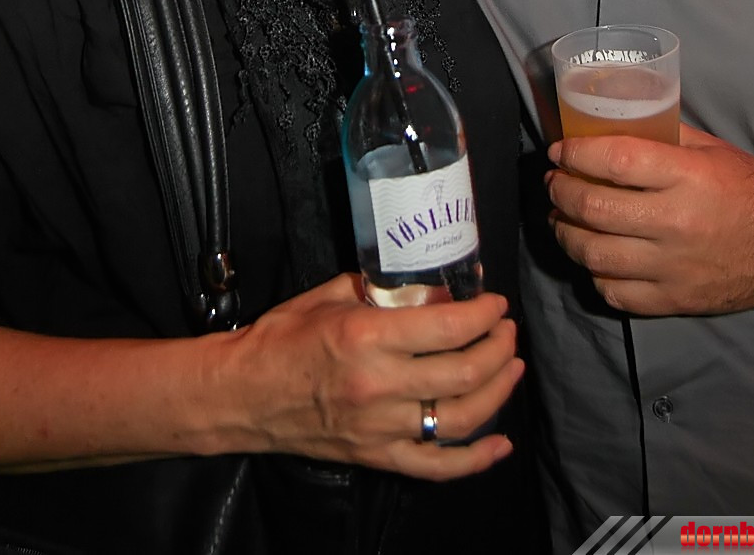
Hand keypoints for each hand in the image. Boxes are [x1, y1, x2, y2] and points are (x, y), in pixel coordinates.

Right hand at [212, 273, 521, 477]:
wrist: (242, 395)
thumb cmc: (283, 338)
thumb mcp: (331, 296)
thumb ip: (381, 291)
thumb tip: (426, 285)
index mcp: (368, 338)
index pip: (447, 328)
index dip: (484, 315)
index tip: (496, 303)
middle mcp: (379, 385)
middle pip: (463, 373)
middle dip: (498, 347)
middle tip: (507, 330)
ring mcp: (380, 428)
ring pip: (460, 419)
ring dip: (497, 392)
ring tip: (511, 367)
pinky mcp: (377, 457)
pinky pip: (436, 467)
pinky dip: (475, 460)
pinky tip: (500, 444)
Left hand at [546, 123, 753, 315]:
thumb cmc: (752, 188)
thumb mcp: (712, 149)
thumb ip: (664, 137)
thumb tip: (613, 124)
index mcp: (688, 177)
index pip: (614, 162)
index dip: (576, 154)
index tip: (560, 150)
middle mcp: (676, 223)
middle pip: (594, 210)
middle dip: (561, 192)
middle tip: (554, 181)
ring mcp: (672, 267)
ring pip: (595, 255)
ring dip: (566, 233)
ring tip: (561, 218)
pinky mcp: (674, 300)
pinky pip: (615, 293)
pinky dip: (594, 274)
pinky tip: (593, 257)